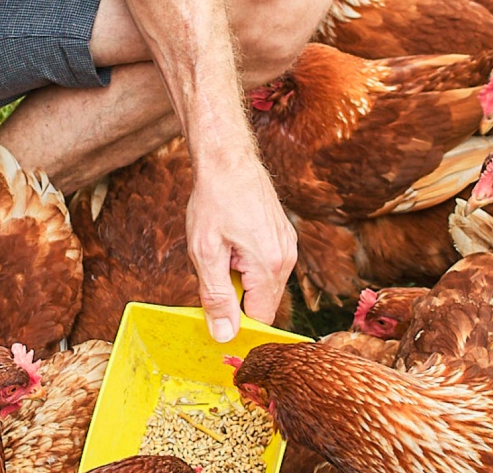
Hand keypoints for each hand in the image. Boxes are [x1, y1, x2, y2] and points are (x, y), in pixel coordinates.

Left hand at [185, 152, 296, 341]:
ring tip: (221, 250)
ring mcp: (288, 246)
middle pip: (263, 302)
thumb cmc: (214, 200)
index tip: (213, 306)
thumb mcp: (205, 253)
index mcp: (269, 265)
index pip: (260, 318)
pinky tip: (230, 240)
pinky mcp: (283, 236)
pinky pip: (266, 265)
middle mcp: (286, 258)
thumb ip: (216, 296)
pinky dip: (247, 263)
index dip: (235, 320)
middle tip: (212, 268)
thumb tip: (224, 335)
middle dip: (235, 296)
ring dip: (240, 278)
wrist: (228, 159)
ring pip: (263, 284)